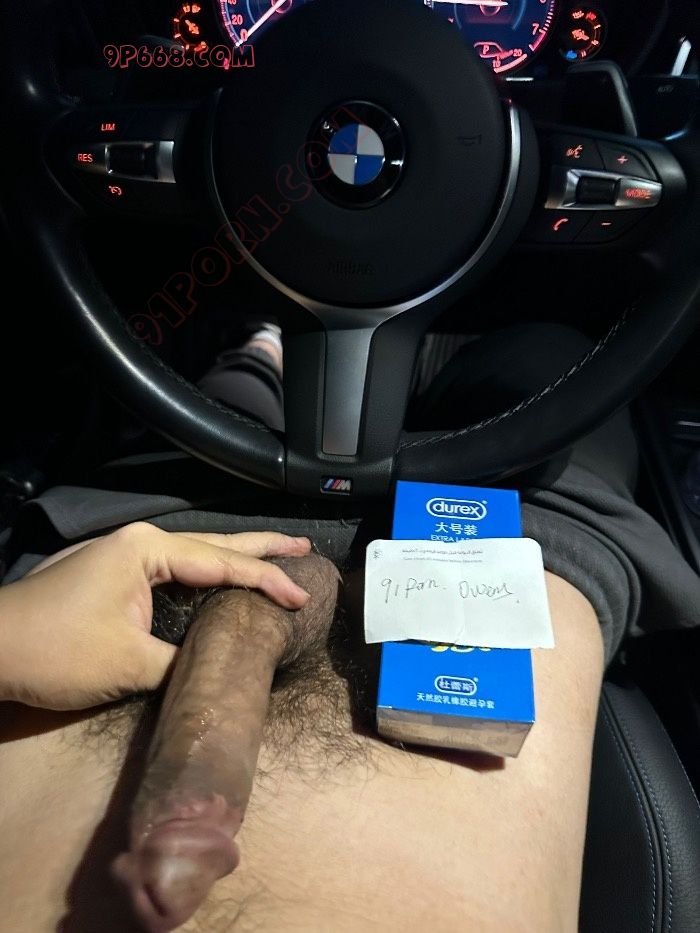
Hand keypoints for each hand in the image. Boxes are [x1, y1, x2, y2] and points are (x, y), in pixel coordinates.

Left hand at [0, 522, 310, 709]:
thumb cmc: (56, 650)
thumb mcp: (127, 663)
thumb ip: (181, 662)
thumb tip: (216, 669)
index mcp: (149, 551)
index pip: (223, 563)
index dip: (267, 580)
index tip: (302, 596)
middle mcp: (142, 544)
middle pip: (216, 542)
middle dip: (262, 545)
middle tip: (304, 545)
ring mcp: (126, 556)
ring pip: (196, 553)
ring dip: (236, 556)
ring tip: (279, 554)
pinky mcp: (117, 575)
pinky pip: (177, 569)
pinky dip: (208, 573)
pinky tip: (223, 579)